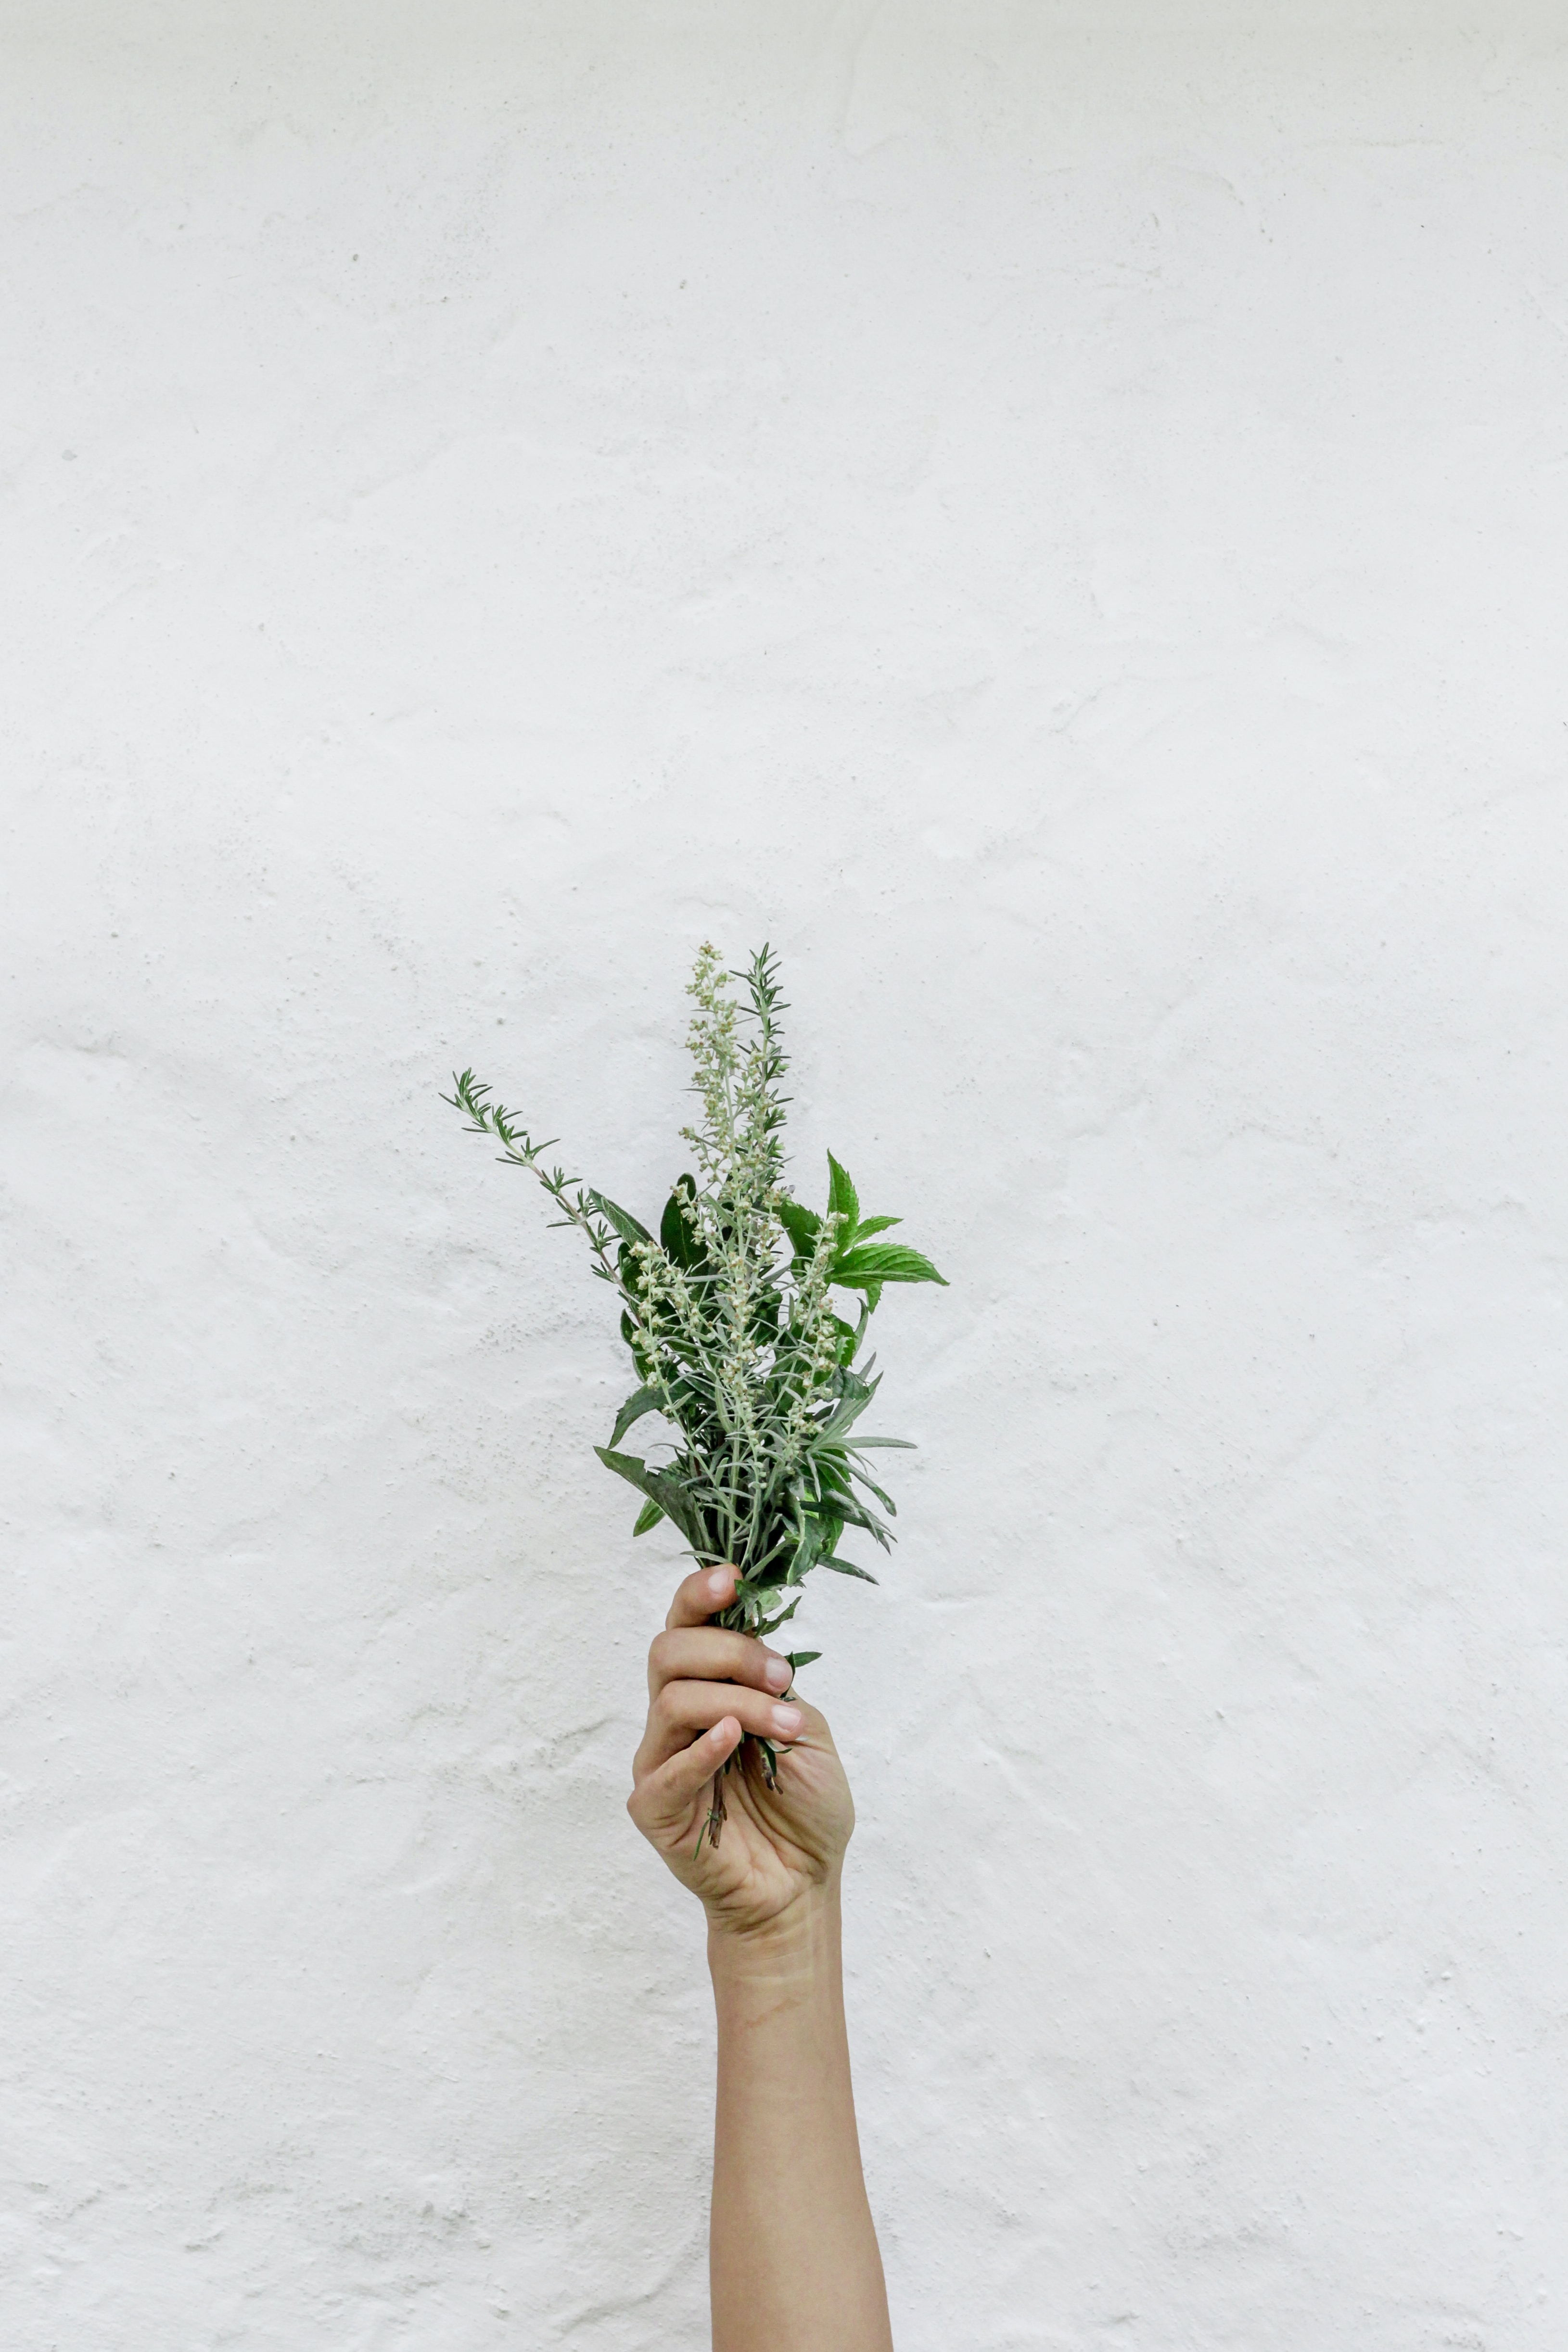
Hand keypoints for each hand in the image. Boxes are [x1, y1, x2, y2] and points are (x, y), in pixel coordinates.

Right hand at [627, 1564, 855, 1940]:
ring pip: (673, 1700)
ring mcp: (659, 1762)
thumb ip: (774, 1686)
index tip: (734, 1580)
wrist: (803, 1884)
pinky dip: (700, 1750)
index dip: (700, 1594)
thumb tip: (754, 1642)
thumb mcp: (806, 1728)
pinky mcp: (654, 1809)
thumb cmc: (804, 1808)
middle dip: (730, 1652)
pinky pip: (666, 1770)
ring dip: (737, 1702)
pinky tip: (732, 1741)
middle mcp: (676, 1717)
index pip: (685, 1625)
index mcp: (710, 1688)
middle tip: (781, 1677)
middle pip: (669, 1652)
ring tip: (784, 1727)